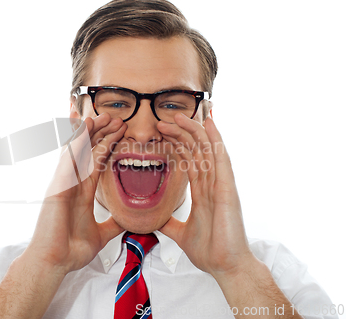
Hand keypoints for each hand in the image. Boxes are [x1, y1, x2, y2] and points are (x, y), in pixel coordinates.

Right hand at [25, 113, 126, 273]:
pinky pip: (68, 159)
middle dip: (102, 133)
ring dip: (90, 132)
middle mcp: (73, 183)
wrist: (54, 263)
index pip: (97, 161)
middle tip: (116, 118)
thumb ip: (113, 225)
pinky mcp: (57, 186)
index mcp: (83, 191)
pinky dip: (76, 142)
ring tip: (102, 116)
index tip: (122, 131)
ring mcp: (64, 183)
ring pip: (78, 151)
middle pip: (88, 151)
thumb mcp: (101, 234)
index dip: (109, 144)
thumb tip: (128, 222)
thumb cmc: (70, 250)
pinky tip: (84, 128)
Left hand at [157, 114, 254, 277]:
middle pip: (195, 150)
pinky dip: (215, 139)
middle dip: (179, 134)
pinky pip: (221, 158)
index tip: (161, 134)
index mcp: (202, 192)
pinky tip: (209, 123)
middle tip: (162, 122)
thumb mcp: (180, 233)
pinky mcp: (227, 188)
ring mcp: (221, 184)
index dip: (176, 145)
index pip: (188, 160)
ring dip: (193, 130)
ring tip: (178, 115)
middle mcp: (212, 183)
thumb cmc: (210, 251)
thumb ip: (169, 223)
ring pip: (207, 149)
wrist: (225, 267)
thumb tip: (154, 221)